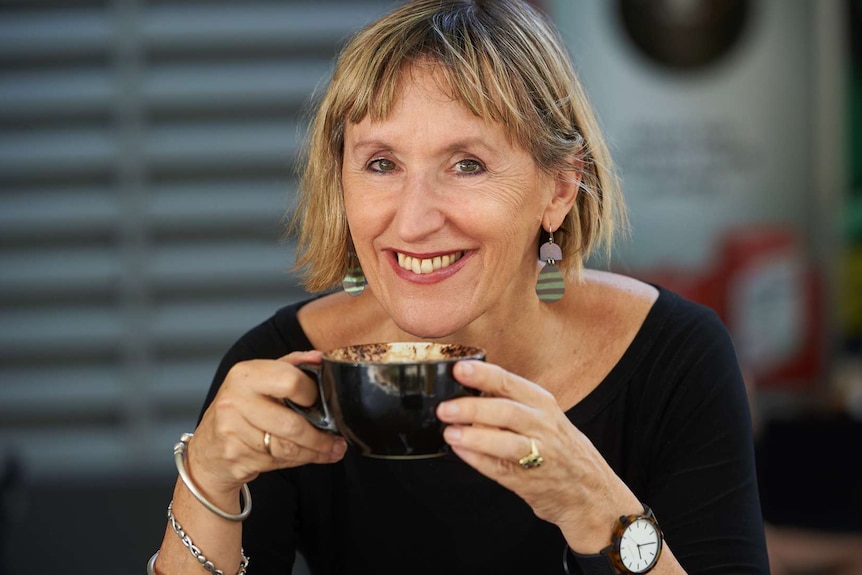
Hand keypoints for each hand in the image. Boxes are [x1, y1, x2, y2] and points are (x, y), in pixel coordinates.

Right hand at [187, 350, 346, 498]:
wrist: (208, 448)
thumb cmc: (241, 408)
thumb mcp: (260, 378)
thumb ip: (291, 365)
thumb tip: (319, 357)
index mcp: (245, 374)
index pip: (290, 381)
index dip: (312, 394)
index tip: (323, 402)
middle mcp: (234, 401)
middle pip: (292, 424)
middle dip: (320, 437)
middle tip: (337, 440)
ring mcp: (232, 431)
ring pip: (287, 448)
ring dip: (314, 452)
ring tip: (330, 450)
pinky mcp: (235, 456)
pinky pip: (278, 462)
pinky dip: (298, 461)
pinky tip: (307, 457)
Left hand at [436, 360, 639, 547]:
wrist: (589, 491)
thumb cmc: (559, 446)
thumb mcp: (543, 415)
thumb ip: (511, 402)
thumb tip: (466, 388)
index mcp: (543, 403)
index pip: (510, 382)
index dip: (483, 375)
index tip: (459, 369)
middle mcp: (544, 426)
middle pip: (506, 412)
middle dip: (473, 408)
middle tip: (445, 408)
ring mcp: (540, 455)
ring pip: (506, 443)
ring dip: (475, 437)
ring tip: (450, 433)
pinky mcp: (530, 482)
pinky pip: (500, 469)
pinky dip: (478, 460)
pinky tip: (460, 452)